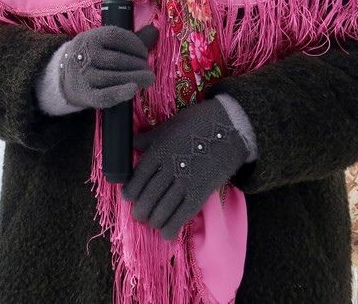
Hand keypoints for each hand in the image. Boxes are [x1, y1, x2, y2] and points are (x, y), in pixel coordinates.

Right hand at [57, 25, 158, 109]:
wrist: (63, 77)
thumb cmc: (92, 58)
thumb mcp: (104, 44)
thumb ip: (129, 40)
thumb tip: (154, 31)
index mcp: (90, 38)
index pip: (116, 37)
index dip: (135, 44)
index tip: (144, 53)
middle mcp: (85, 55)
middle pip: (118, 59)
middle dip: (138, 65)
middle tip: (148, 70)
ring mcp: (84, 75)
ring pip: (114, 77)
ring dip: (136, 78)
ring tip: (148, 79)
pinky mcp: (85, 94)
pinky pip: (104, 95)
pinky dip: (120, 93)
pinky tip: (133, 89)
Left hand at [122, 98, 250, 238]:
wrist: (229, 128)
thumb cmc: (196, 124)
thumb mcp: (168, 126)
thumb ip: (148, 138)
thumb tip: (131, 142)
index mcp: (159, 151)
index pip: (139, 176)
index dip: (130, 190)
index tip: (127, 196)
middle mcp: (170, 168)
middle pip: (149, 195)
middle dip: (140, 209)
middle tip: (138, 214)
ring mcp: (186, 182)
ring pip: (163, 208)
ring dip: (154, 219)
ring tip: (151, 222)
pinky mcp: (201, 193)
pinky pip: (183, 214)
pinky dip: (172, 226)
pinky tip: (166, 234)